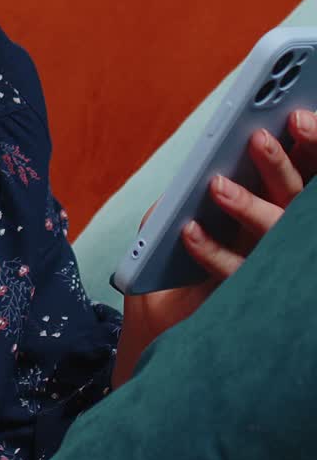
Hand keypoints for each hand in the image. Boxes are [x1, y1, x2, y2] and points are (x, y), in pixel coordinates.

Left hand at [114, 119, 316, 384]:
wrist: (157, 344)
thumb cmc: (171, 278)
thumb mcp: (171, 227)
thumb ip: (186, 195)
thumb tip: (199, 171)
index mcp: (273, 214)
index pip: (301, 176)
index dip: (308, 147)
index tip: (297, 115)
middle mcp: (279, 243)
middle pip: (295, 199)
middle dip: (281, 165)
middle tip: (260, 135)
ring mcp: (267, 274)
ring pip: (274, 236)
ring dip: (248, 206)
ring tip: (217, 183)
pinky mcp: (243, 304)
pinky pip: (235, 275)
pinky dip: (211, 250)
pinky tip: (188, 230)